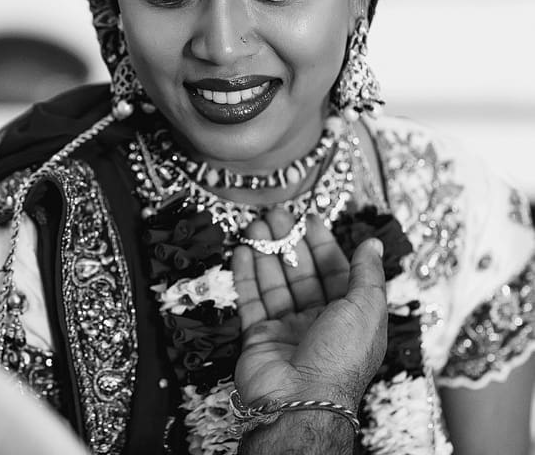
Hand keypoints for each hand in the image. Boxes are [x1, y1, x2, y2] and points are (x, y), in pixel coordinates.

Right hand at [231, 212, 386, 408]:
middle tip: (277, 217)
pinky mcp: (259, 336)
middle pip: (302, 274)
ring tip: (257, 227)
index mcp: (348, 317)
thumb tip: (373, 244)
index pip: (335, 272)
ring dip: (266, 253)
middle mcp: (318, 322)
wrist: (300, 399)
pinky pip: (251, 300)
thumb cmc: (340, 359)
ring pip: (274, 284)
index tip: (309, 220)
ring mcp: (287, 329)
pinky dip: (246, 275)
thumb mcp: (366, 309)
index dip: (323, 245)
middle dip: (290, 244)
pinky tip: (243, 252)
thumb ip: (367, 274)